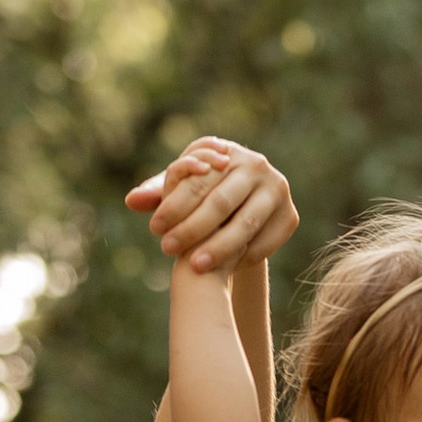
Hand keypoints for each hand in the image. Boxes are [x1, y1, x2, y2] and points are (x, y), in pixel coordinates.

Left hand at [127, 139, 299, 268]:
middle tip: (168, 249)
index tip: (155, 228)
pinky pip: (265, 242)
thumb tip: (132, 201)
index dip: (175, 204)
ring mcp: (277, 190)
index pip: (198, 180)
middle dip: (193, 228)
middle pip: (221, 202)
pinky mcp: (290, 216)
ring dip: (219, 247)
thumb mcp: (181, 189)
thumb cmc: (204, 194)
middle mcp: (256, 165)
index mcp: (225, 152)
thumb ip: (158, 194)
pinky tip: (225, 269)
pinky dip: (244, 257)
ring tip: (195, 266)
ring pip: (244, 224)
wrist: (246, 204)